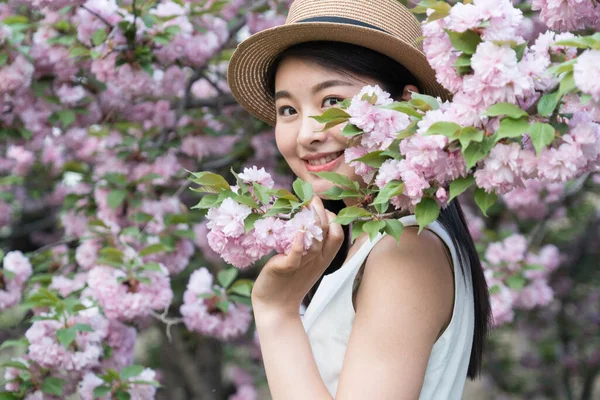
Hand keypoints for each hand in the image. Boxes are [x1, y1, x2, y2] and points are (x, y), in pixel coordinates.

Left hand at [251, 196, 344, 315]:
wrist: (275, 306)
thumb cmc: (288, 280)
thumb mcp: (304, 260)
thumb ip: (310, 243)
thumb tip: (307, 218)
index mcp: (322, 258)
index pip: (337, 235)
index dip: (332, 219)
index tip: (320, 206)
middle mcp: (315, 260)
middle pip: (327, 234)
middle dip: (323, 213)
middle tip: (313, 198)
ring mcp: (302, 265)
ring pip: (314, 242)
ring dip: (312, 223)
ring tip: (307, 206)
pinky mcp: (285, 269)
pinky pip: (295, 256)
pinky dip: (298, 244)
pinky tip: (298, 233)